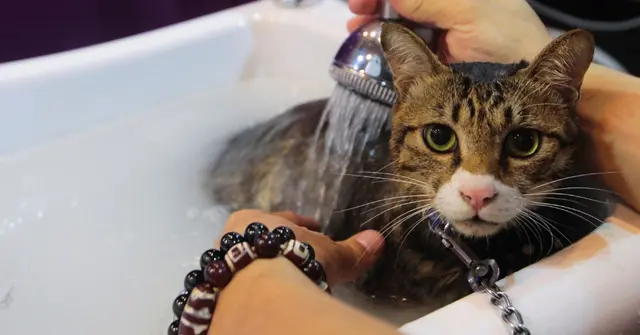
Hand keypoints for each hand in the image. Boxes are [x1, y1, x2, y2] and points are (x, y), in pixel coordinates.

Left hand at [219, 209, 384, 285]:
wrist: (256, 292)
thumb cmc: (292, 259)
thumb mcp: (329, 255)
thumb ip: (352, 250)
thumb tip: (378, 239)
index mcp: (254, 219)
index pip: (281, 220)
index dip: (301, 226)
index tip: (314, 229)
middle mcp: (231, 237)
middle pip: (260, 241)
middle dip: (280, 250)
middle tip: (298, 259)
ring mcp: (220, 265)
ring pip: (246, 264)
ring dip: (264, 271)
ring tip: (284, 284)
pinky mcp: (216, 291)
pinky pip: (238, 287)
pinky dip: (252, 291)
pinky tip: (266, 301)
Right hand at [348, 0, 551, 63]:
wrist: (533, 90)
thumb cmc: (508, 41)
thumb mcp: (469, 12)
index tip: (360, 3)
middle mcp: (450, 6)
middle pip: (405, 1)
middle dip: (377, 3)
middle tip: (356, 15)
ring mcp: (444, 30)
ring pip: (403, 17)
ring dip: (378, 19)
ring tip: (358, 28)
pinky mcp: (440, 55)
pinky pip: (409, 41)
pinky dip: (389, 40)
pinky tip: (374, 42)